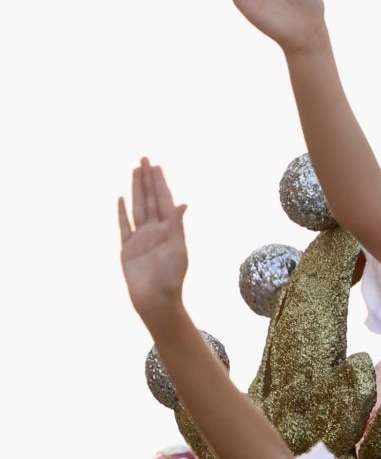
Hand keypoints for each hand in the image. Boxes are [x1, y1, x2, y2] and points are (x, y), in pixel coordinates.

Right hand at [119, 159, 188, 320]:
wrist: (155, 300)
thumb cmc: (171, 277)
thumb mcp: (177, 249)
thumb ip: (176, 226)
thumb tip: (183, 203)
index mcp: (169, 228)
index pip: (163, 199)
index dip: (159, 183)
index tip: (156, 165)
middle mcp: (154, 229)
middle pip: (148, 198)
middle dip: (147, 179)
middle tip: (144, 158)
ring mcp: (140, 237)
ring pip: (136, 207)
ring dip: (135, 190)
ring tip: (134, 171)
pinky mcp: (126, 248)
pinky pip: (123, 226)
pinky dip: (121, 212)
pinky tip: (120, 198)